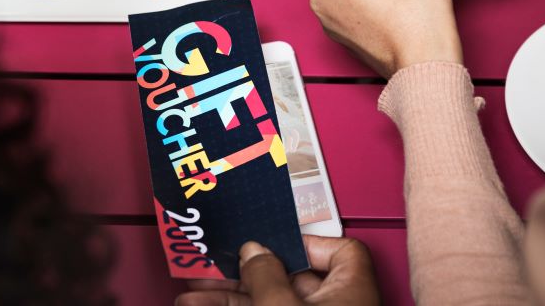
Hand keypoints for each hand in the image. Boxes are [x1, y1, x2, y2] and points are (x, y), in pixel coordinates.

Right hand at [175, 236, 380, 305]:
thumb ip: (266, 277)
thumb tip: (255, 252)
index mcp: (353, 290)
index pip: (340, 251)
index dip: (306, 243)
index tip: (271, 243)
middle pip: (293, 281)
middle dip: (247, 276)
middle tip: (214, 271)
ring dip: (232, 301)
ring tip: (192, 298)